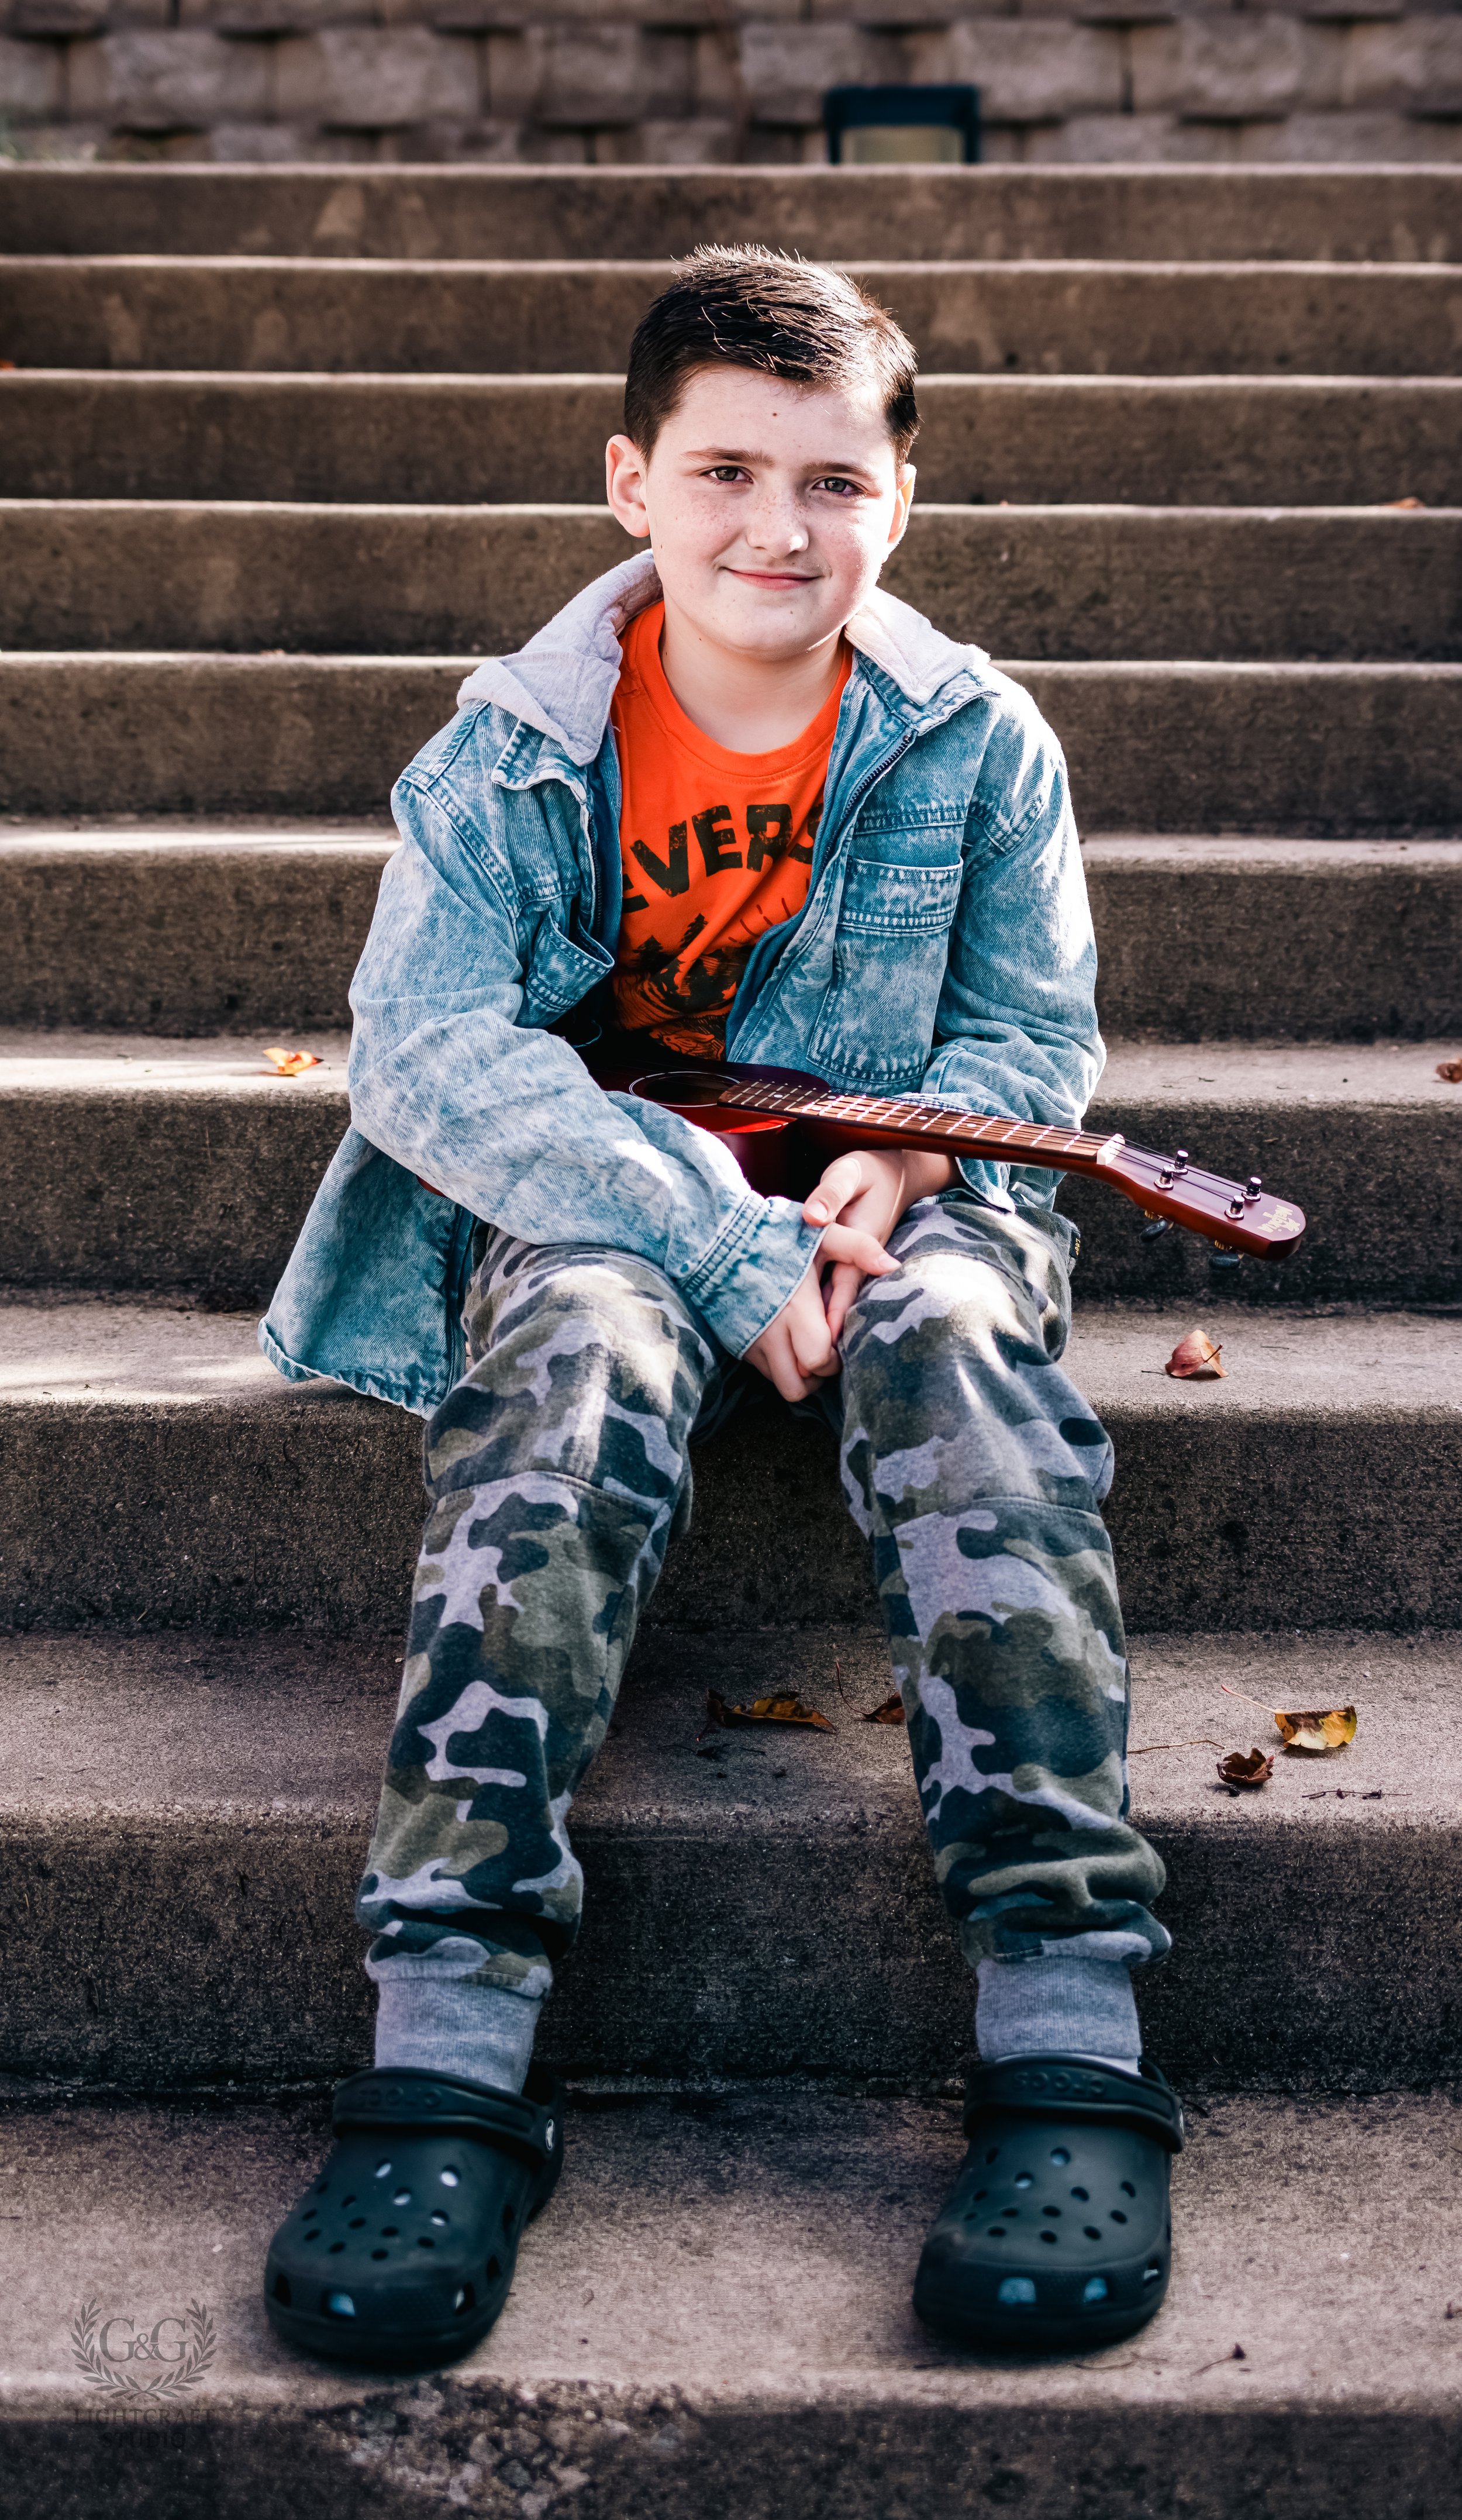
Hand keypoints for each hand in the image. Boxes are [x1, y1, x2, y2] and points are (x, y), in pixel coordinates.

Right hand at [744, 1220, 897, 1401]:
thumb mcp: (820, 1235)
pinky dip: (780, 1366)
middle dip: (819, 1375)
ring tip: (808, 1352)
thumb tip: (892, 1266)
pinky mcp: (738, 1343)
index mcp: (795, 1309)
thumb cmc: (773, 1234)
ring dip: (800, 1376)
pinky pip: (765, 1372)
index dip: (835, 1359)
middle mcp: (771, 1333)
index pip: (819, 1360)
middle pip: (800, 1385)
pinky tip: (787, 1343)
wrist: (716, 1236)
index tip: (839, 1342)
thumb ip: (858, 1248)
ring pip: (782, 1385)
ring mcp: (752, 1341)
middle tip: (827, 1352)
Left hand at [803, 1146, 956, 1346]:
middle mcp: (859, 1261)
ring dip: (824, 1323)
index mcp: (857, 1242)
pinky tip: (805, 1323)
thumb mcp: (849, 1173)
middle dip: (824, 1333)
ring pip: (839, 1301)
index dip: (831, 1318)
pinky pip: (838, 1290)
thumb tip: (812, 1218)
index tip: (820, 1348)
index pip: (843, 1288)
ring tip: (802, 1358)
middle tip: (805, 1367)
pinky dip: (824, 1306)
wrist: (900, 1171)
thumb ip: (831, 1193)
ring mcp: (857, 1264)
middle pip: (840, 1304)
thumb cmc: (869, 1171)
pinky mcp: (853, 1264)